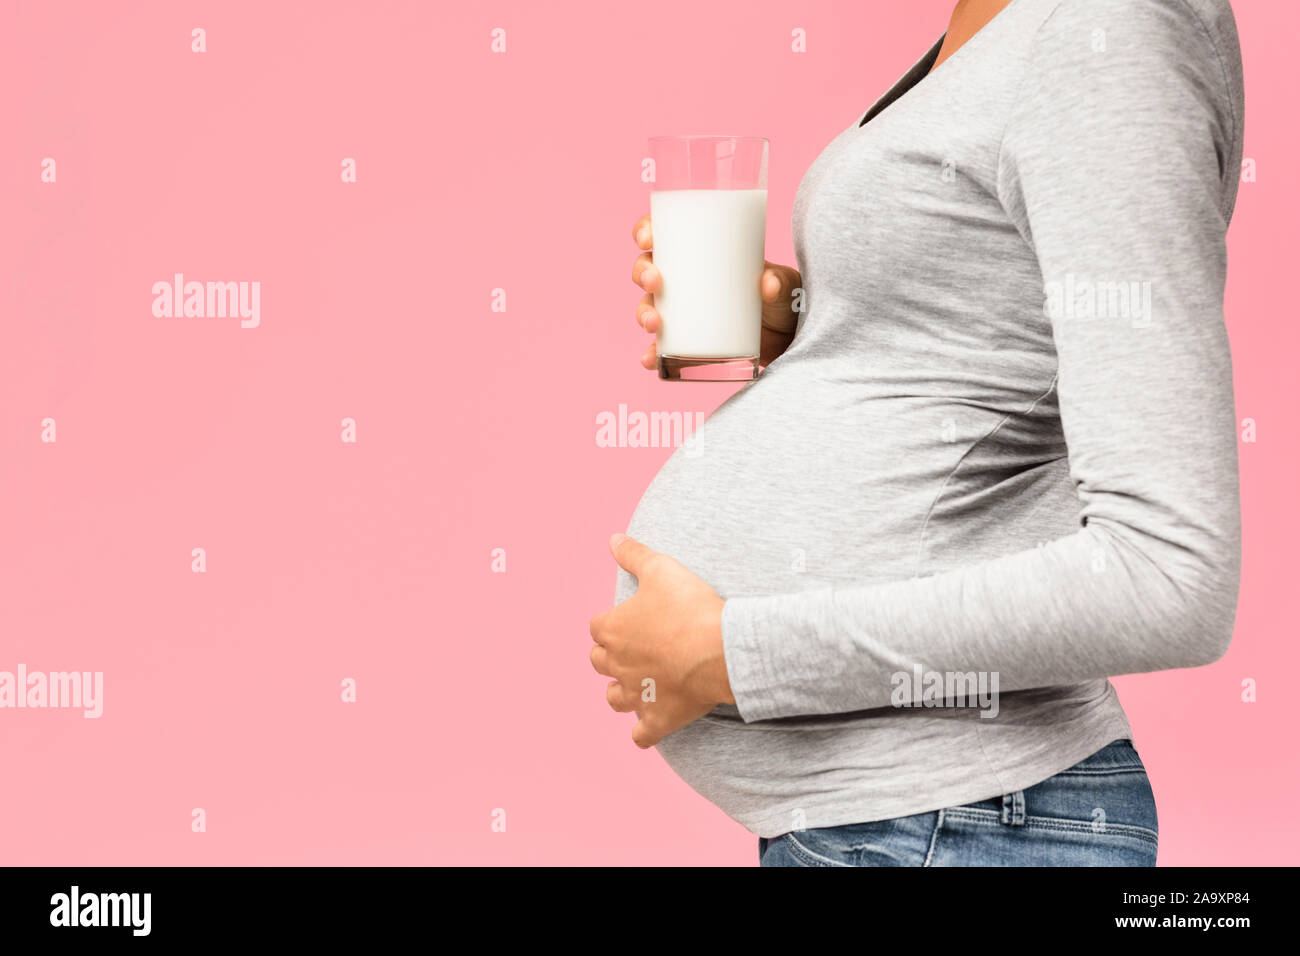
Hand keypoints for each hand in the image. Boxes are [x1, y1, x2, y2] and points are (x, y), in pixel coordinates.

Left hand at [589, 534, 734, 748]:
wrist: (721, 648)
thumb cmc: (690, 606)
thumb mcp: (661, 568)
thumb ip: (633, 554)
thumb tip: (613, 539)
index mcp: (612, 630)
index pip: (597, 627)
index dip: (612, 623)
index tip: (630, 620)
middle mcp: (617, 665)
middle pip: (599, 663)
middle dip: (612, 656)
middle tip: (636, 649)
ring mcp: (636, 695)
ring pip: (614, 699)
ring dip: (622, 693)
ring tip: (638, 686)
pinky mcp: (658, 719)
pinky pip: (641, 736)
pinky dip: (644, 731)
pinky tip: (652, 724)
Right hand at [631, 213, 802, 370]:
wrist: (791, 338)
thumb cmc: (784, 298)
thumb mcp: (785, 285)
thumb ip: (779, 281)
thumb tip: (767, 285)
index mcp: (702, 253)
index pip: (665, 235)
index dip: (646, 231)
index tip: (647, 238)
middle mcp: (686, 282)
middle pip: (648, 270)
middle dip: (643, 274)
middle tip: (656, 283)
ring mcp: (685, 313)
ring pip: (649, 306)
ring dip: (643, 313)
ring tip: (654, 324)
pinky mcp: (689, 342)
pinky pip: (661, 347)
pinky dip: (651, 354)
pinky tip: (649, 360)